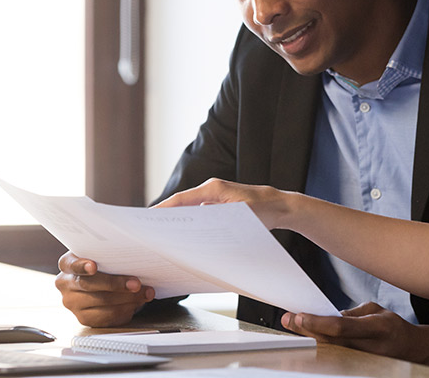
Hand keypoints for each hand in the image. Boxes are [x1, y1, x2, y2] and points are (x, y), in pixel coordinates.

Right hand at [54, 251, 154, 326]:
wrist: (103, 280)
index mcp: (67, 264)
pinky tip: (136, 303)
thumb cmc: (105, 264)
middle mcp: (66, 284)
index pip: (71, 264)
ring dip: (127, 298)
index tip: (93, 266)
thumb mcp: (103, 255)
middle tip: (136, 284)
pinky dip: (125, 310)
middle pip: (89, 285)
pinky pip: (106, 317)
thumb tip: (133, 256)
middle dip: (116, 284)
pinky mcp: (84, 318)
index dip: (82, 266)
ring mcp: (73, 303)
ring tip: (144, 293)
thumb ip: (109, 254)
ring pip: (101, 302)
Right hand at [155, 178, 292, 229]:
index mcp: (213, 189)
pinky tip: (188, 240)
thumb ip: (218, 217)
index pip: (182, 199)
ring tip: (164, 238)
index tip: (148, 218)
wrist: (280, 206)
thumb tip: (195, 223)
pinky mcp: (219, 206)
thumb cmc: (263, 209)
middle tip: (151, 232)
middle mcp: (211, 191)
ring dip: (179, 223)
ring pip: (190, 211)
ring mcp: (214, 199)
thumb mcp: (241, 214)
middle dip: (167, 217)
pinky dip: (192, 225)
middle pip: (182, 204)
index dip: (164, 209)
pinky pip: (200, 216)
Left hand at [282, 302, 428, 371]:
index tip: (300, 315)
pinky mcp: (360, 368)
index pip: (341, 327)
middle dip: (306, 330)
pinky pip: (335, 359)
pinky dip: (320, 350)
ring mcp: (364, 361)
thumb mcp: (376, 311)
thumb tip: (328, 317)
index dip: (318, 322)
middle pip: (331, 341)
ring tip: (293, 330)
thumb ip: (352, 314)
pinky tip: (307, 342)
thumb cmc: (393, 327)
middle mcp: (369, 347)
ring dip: (309, 341)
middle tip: (287, 320)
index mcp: (376, 328)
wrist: (413, 351)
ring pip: (330, 352)